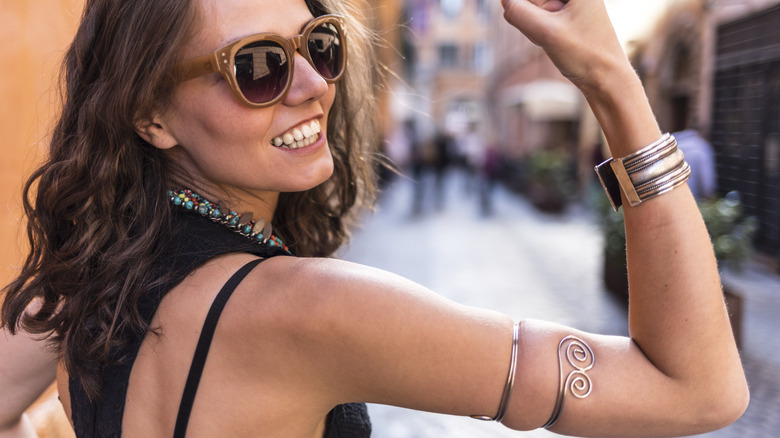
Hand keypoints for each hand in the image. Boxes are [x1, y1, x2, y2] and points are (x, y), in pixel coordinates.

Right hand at [499, 0, 631, 91]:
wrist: (607, 79)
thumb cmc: (585, 55)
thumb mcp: (547, 33)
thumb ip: (519, 14)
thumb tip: (504, 1)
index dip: (528, 9)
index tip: (542, 27)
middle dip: (533, 14)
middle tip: (551, 33)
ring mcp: (570, 3)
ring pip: (534, 7)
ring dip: (536, 24)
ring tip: (555, 38)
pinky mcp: (566, 14)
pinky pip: (540, 17)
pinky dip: (540, 29)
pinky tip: (554, 40)